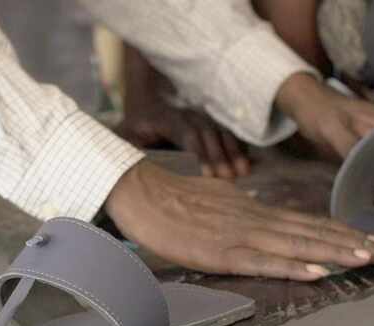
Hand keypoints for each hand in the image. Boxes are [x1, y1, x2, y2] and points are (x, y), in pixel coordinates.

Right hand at [105, 161, 373, 280]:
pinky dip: (294, 266)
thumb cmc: (175, 199)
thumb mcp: (216, 200)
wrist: (141, 194)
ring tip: (369, 259)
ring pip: (298, 245)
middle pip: (314, 232)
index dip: (345, 231)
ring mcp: (242, 236)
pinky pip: (264, 261)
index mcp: (257, 212)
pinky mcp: (222, 252)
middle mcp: (258, 221)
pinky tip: (318, 272)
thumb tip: (256, 207)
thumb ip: (241, 207)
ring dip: (336, 252)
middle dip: (355, 243)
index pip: (310, 222)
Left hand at [116, 102, 249, 178]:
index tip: (208, 175)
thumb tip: (136, 172)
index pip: (186, 132)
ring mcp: (201, 115)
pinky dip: (238, 147)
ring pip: (220, 131)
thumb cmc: (136, 125)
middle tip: (229, 179)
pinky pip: (228, 132)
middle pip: (207, 133)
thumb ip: (131, 151)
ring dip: (233, 152)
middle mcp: (186, 114)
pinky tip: (247, 164)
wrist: (148, 97)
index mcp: (164, 117)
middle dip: (219, 156)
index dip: (199, 152)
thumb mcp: (126, 136)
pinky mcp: (211, 121)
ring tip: (243, 173)